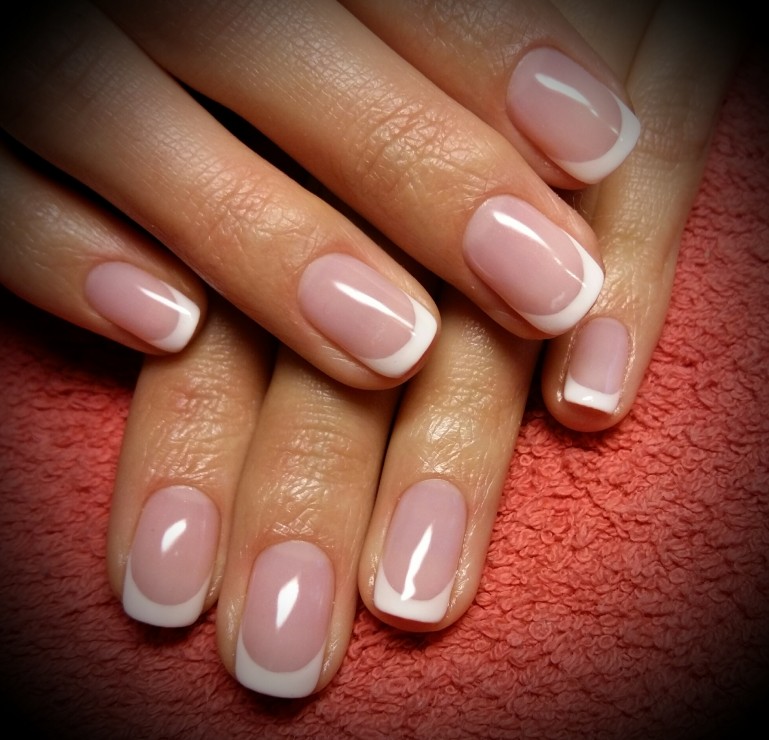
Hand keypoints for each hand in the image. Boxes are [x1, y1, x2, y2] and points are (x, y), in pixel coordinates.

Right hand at [1, 0, 639, 389]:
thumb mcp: (316, 26)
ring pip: (126, 127)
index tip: (603, 147)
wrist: (101, 42)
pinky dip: (66, 260)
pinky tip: (168, 337)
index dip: (490, 57)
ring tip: (395, 348)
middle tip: (547, 287)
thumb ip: (410, 51)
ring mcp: (39, 59)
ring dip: (269, 245)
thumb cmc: (261, 51)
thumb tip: (577, 135)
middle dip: (417, 166)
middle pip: (277, 52)